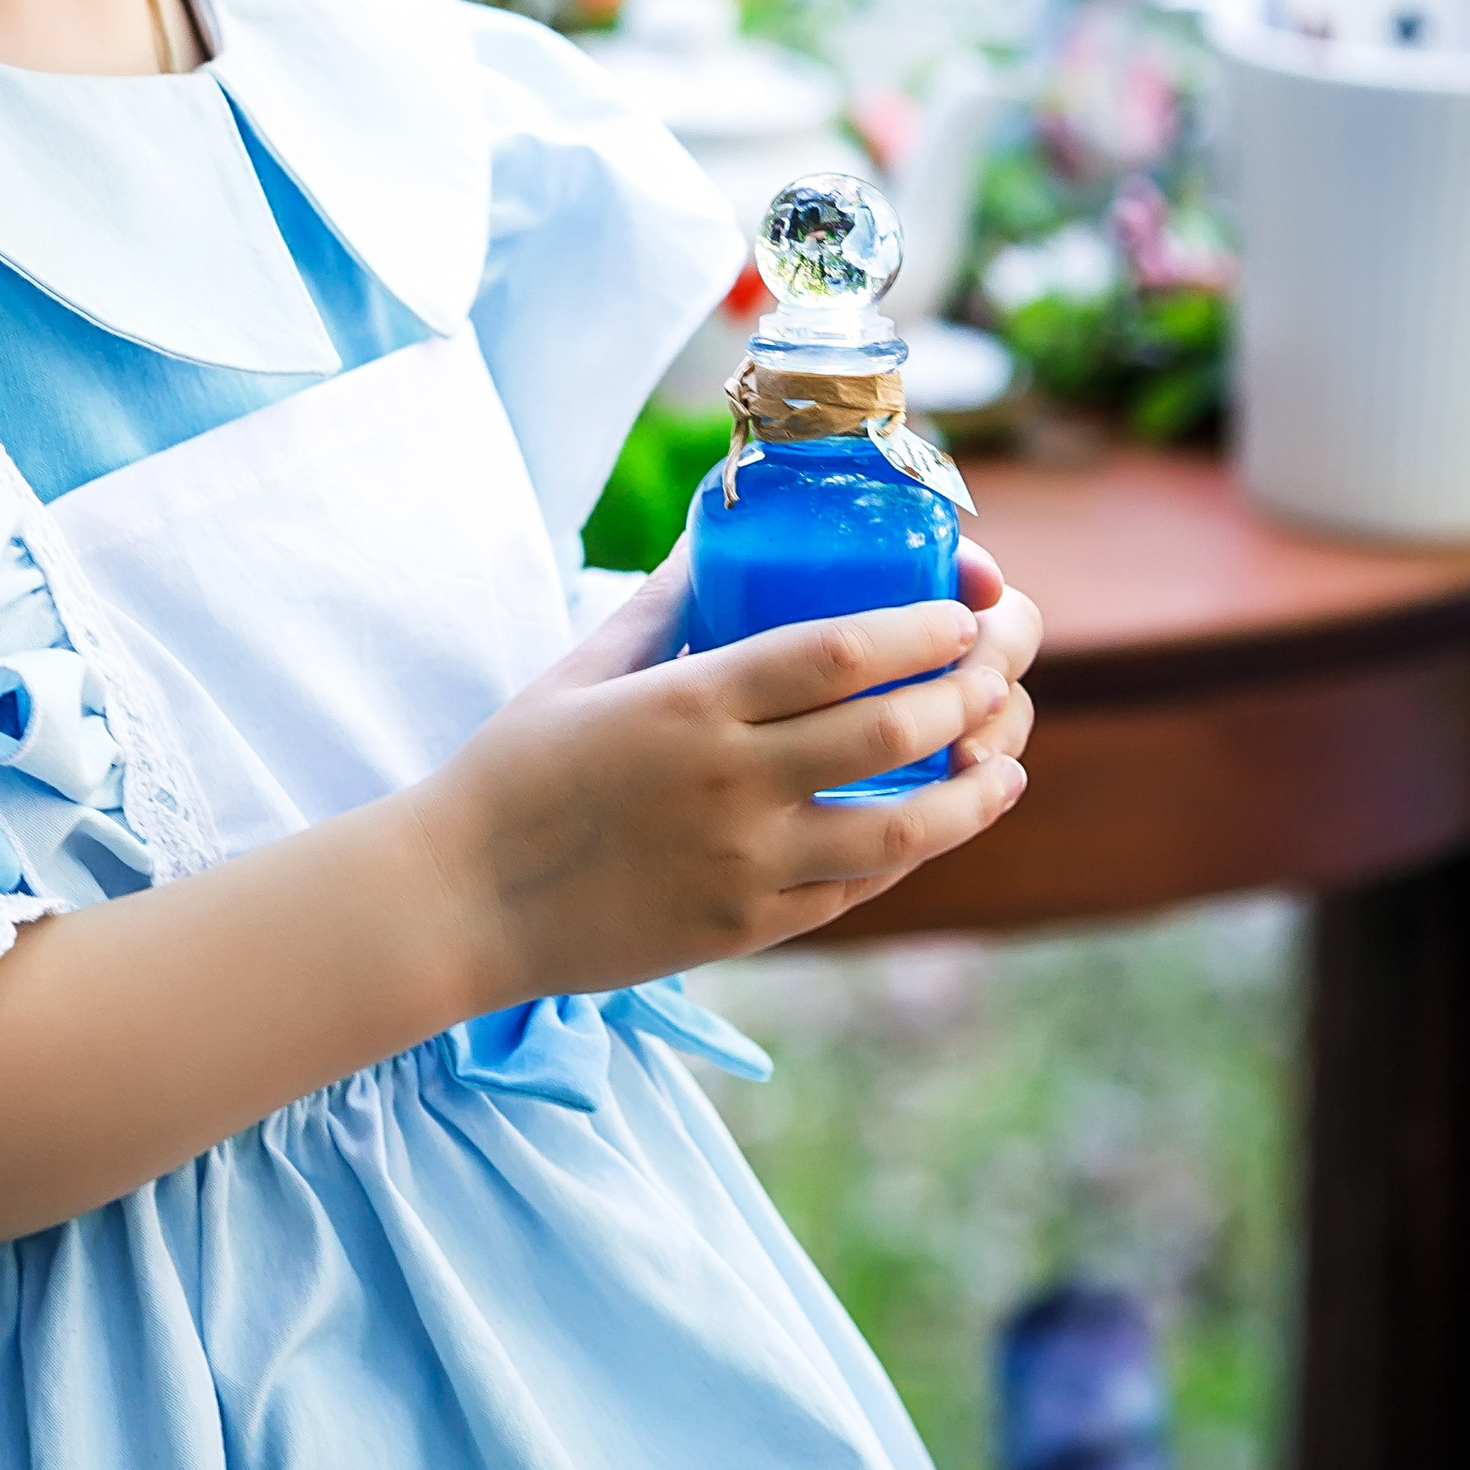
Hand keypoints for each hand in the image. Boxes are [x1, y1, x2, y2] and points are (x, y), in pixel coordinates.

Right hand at [409, 535, 1036, 1003]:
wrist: (462, 899)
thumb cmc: (518, 769)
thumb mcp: (584, 666)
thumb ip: (664, 602)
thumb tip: (718, 539)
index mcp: (689, 704)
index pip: (838, 653)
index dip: (923, 628)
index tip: (963, 609)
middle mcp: (730, 785)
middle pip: (891, 732)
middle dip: (972, 690)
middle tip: (1001, 662)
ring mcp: (745, 867)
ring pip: (902, 830)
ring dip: (974, 788)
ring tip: (1007, 757)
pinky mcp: (747, 931)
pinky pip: (857, 888)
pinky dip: (914, 850)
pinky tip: (943, 817)